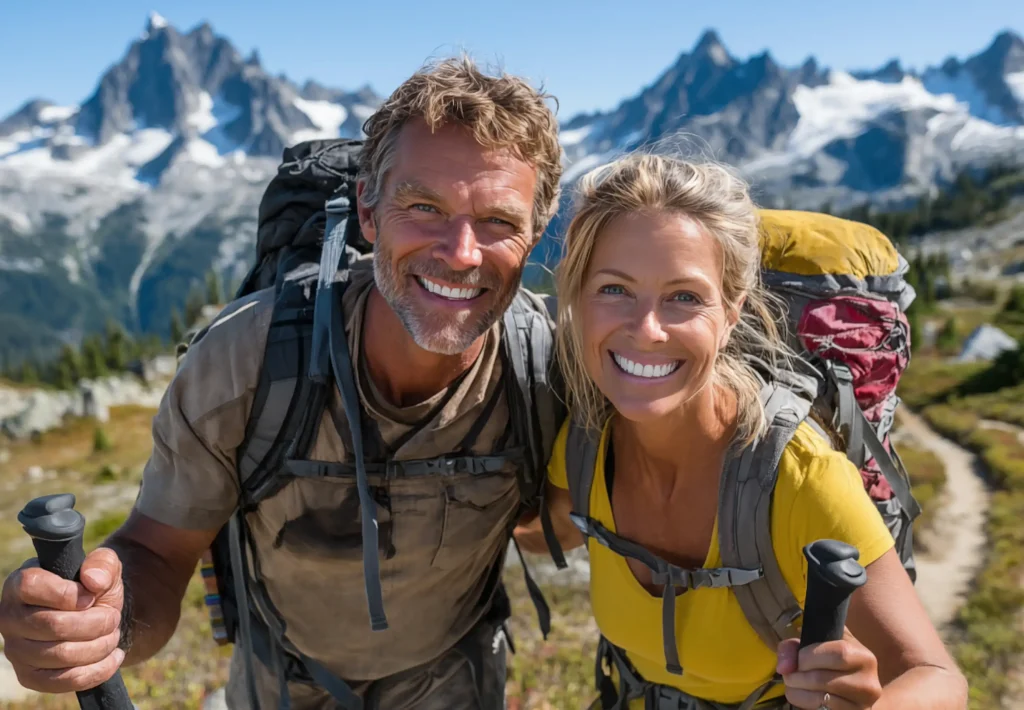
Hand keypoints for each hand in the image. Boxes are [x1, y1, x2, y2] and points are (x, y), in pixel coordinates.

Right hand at [0, 547, 125, 692]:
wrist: (95, 616)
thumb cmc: (93, 587)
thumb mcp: (103, 566)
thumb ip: (102, 563)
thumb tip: (94, 581)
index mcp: (19, 584)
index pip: (31, 586)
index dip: (67, 593)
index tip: (91, 596)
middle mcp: (10, 618)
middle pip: (53, 625)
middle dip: (96, 622)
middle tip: (112, 616)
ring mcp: (16, 650)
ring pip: (62, 655)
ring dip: (100, 645)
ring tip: (112, 633)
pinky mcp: (30, 676)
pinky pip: (64, 681)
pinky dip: (97, 670)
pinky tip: (113, 656)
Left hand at [777, 629, 881, 708]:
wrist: (851, 689)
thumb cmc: (830, 663)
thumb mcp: (815, 645)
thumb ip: (793, 647)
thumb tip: (783, 667)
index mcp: (864, 658)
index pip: (837, 654)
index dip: (809, 657)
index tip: (799, 659)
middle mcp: (868, 684)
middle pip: (822, 679)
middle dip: (797, 676)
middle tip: (789, 675)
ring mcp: (863, 706)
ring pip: (820, 699)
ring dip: (797, 692)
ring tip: (794, 686)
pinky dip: (804, 705)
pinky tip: (805, 698)